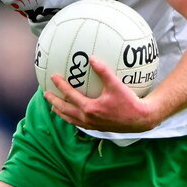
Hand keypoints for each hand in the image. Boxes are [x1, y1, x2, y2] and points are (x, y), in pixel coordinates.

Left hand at [45, 56, 160, 132]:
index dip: (60, 86)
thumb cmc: (129, 102)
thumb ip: (103, 71)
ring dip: (61, 112)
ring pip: (70, 119)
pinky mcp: (97, 128)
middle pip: (65, 110)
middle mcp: (88, 118)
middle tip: (46, 94)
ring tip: (53, 107)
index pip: (70, 96)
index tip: (53, 77)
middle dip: (54, 101)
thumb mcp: (116, 85)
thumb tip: (92, 58)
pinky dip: (71, 118)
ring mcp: (92, 125)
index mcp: (90, 108)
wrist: (140, 119)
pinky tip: (72, 114)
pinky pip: (79, 123)